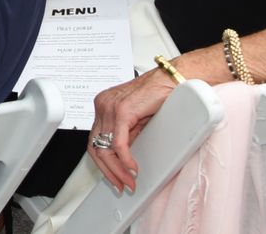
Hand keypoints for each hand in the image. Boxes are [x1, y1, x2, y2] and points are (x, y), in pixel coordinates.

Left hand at [87, 69, 174, 194]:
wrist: (171, 80)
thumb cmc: (157, 95)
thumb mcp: (137, 120)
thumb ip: (126, 135)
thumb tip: (122, 159)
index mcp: (103, 107)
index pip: (94, 142)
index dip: (103, 164)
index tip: (114, 178)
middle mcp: (102, 105)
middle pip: (95, 147)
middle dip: (109, 171)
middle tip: (122, 184)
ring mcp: (110, 107)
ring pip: (105, 148)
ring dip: (118, 170)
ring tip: (129, 180)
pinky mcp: (122, 110)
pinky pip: (118, 142)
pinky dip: (125, 159)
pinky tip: (133, 168)